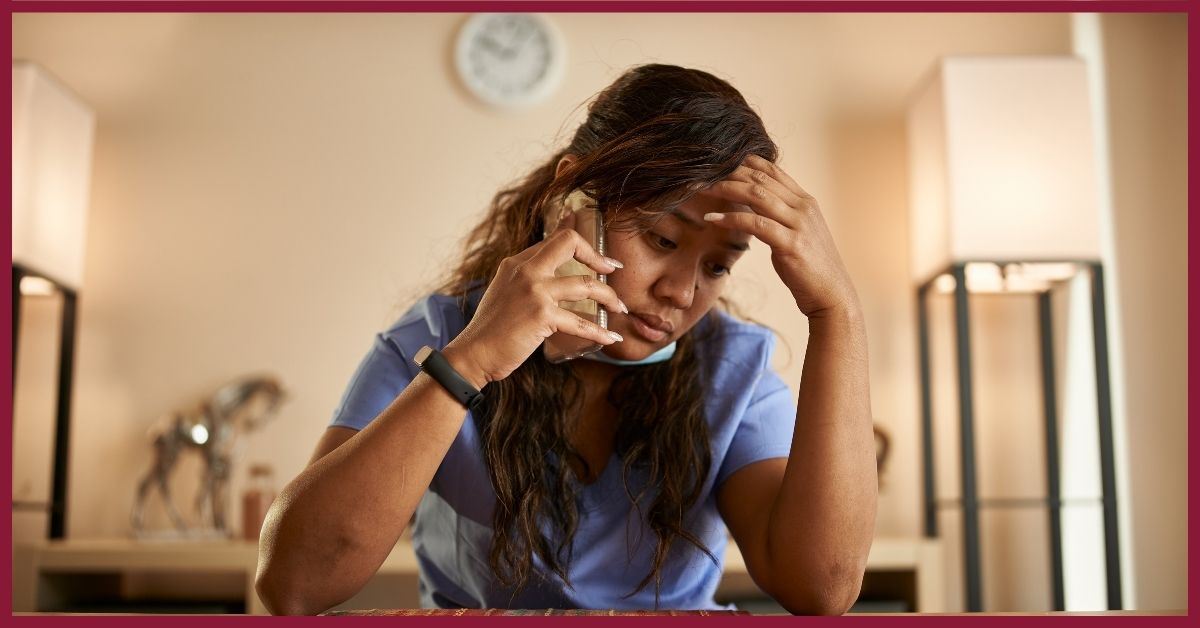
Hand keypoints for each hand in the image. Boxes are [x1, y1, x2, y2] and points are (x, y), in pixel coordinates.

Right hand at [444, 211, 627, 386]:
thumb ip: (525, 281)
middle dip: (598, 256)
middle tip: (614, 270)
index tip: (600, 255)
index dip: (581, 242)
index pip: (554, 240)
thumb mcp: (505, 293)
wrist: (474, 353)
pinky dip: (600, 332)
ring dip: (609, 297)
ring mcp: (535, 291)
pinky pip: (581, 322)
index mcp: (516, 263)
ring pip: (586, 284)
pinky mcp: (542, 315)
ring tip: (619, 307)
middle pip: (570, 243)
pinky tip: (611, 338)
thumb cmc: (491, 330)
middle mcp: (526, 270)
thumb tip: (549, 274)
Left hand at [700, 154, 859, 318]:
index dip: (746, 162)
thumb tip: (754, 208)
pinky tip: (713, 219)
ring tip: (705, 189)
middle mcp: (804, 208)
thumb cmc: (809, 267)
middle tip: (705, 173)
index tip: (721, 161)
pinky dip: (731, 218)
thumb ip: (780, 217)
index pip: (773, 171)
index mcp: (805, 202)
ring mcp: (799, 224)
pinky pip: (756, 224)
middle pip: (762, 179)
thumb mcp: (796, 234)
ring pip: (758, 196)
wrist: (831, 295)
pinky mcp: (791, 244)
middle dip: (731, 173)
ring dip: (728, 189)